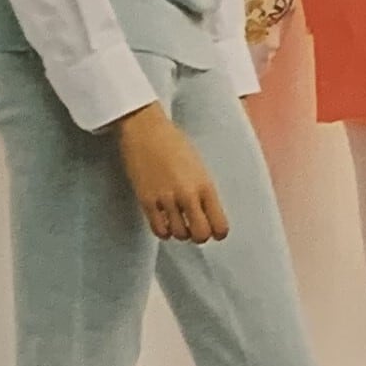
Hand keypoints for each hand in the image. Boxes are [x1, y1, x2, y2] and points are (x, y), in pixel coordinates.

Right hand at [118, 102, 228, 243]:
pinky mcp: (147, 200)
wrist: (146, 130)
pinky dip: (163, 230)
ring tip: (177, 221)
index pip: (219, 225)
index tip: (214, 230)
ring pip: (179, 234)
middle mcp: (188, 194)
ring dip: (179, 232)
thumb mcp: (198, 166)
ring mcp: (166, 198)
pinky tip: (163, 221)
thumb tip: (207, 214)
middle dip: (199, 236)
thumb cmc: (173, 143)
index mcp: (205, 185)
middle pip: (200, 235)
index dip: (218, 232)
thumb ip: (203, 190)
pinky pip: (159, 229)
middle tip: (194, 227)